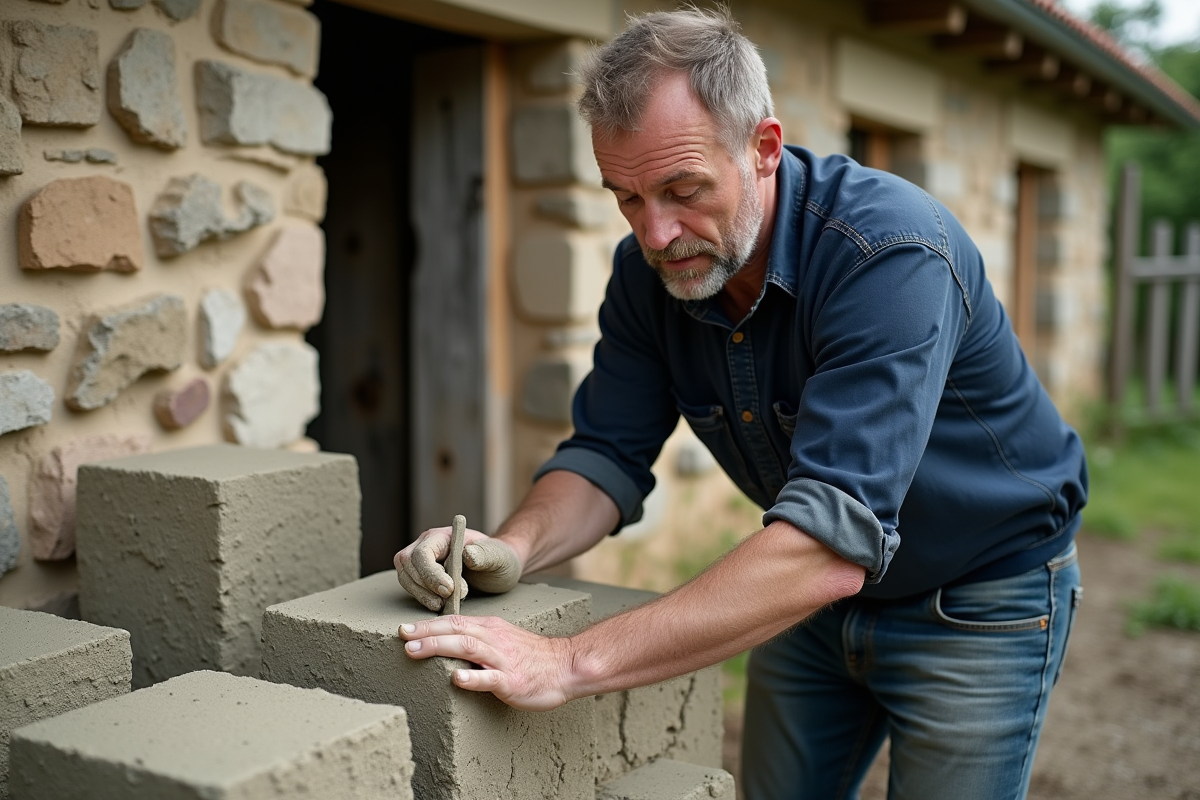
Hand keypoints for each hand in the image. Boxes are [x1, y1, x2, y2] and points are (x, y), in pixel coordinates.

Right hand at [394, 527, 522, 610]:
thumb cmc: (499, 558)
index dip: (431, 574)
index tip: (449, 590)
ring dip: (422, 595)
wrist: (498, 568)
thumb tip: (467, 555)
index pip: (423, 553)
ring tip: (444, 604)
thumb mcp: (498, 556)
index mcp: (443, 535)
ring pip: (406, 578)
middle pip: (408, 565)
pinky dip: (422, 599)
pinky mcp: (419, 576)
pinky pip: (411, 587)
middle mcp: (427, 545)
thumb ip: (484, 555)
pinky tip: (440, 605)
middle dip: (426, 587)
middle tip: (447, 601)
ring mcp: (420, 561)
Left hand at [398, 615, 574, 710]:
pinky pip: (490, 678)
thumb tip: (446, 641)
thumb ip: (478, 639)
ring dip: (438, 647)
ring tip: (414, 650)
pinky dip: (472, 678)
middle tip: (401, 636)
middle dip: (426, 632)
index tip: (404, 628)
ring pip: (468, 648)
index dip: (428, 624)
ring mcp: (503, 660)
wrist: (567, 666)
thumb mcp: (503, 639)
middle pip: (456, 630)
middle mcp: (494, 640)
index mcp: (490, 629)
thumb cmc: (532, 657)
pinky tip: (456, 679)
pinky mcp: (513, 681)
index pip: (455, 621)